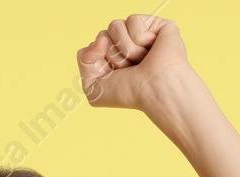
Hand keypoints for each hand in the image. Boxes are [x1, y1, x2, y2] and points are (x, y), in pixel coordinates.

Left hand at [76, 15, 194, 114]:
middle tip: (131, 69)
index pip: (92, 46)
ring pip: (114, 25)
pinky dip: (139, 38)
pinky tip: (152, 48)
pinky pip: (132, 20)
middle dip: (113, 55)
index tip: (115, 75)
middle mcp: (125, 44)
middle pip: (101, 35)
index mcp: (111, 58)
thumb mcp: (93, 87)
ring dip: (126, 48)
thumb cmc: (129, 93)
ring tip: (142, 60)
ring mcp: (139, 33)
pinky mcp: (154, 23)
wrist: (155, 89)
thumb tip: (99, 38)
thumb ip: (84, 61)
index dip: (99, 61)